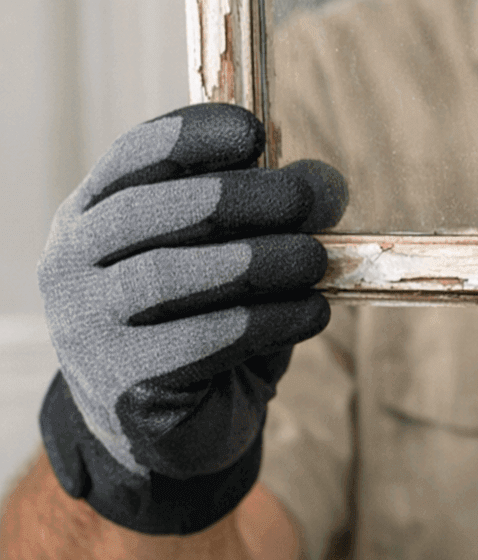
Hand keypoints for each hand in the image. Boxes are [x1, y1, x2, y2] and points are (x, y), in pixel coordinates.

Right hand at [37, 103, 345, 534]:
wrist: (169, 426)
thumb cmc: (203, 316)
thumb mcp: (233, 251)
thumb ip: (269, 211)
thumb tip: (322, 183)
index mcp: (94, 213)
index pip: (135, 155)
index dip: (196, 135)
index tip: (255, 133)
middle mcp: (74, 263)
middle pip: (158, 208)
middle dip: (248, 196)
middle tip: (309, 202)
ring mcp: (88, 325)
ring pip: (174, 273)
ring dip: (263, 259)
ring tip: (315, 259)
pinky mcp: (125, 384)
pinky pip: (205, 338)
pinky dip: (271, 318)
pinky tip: (312, 311)